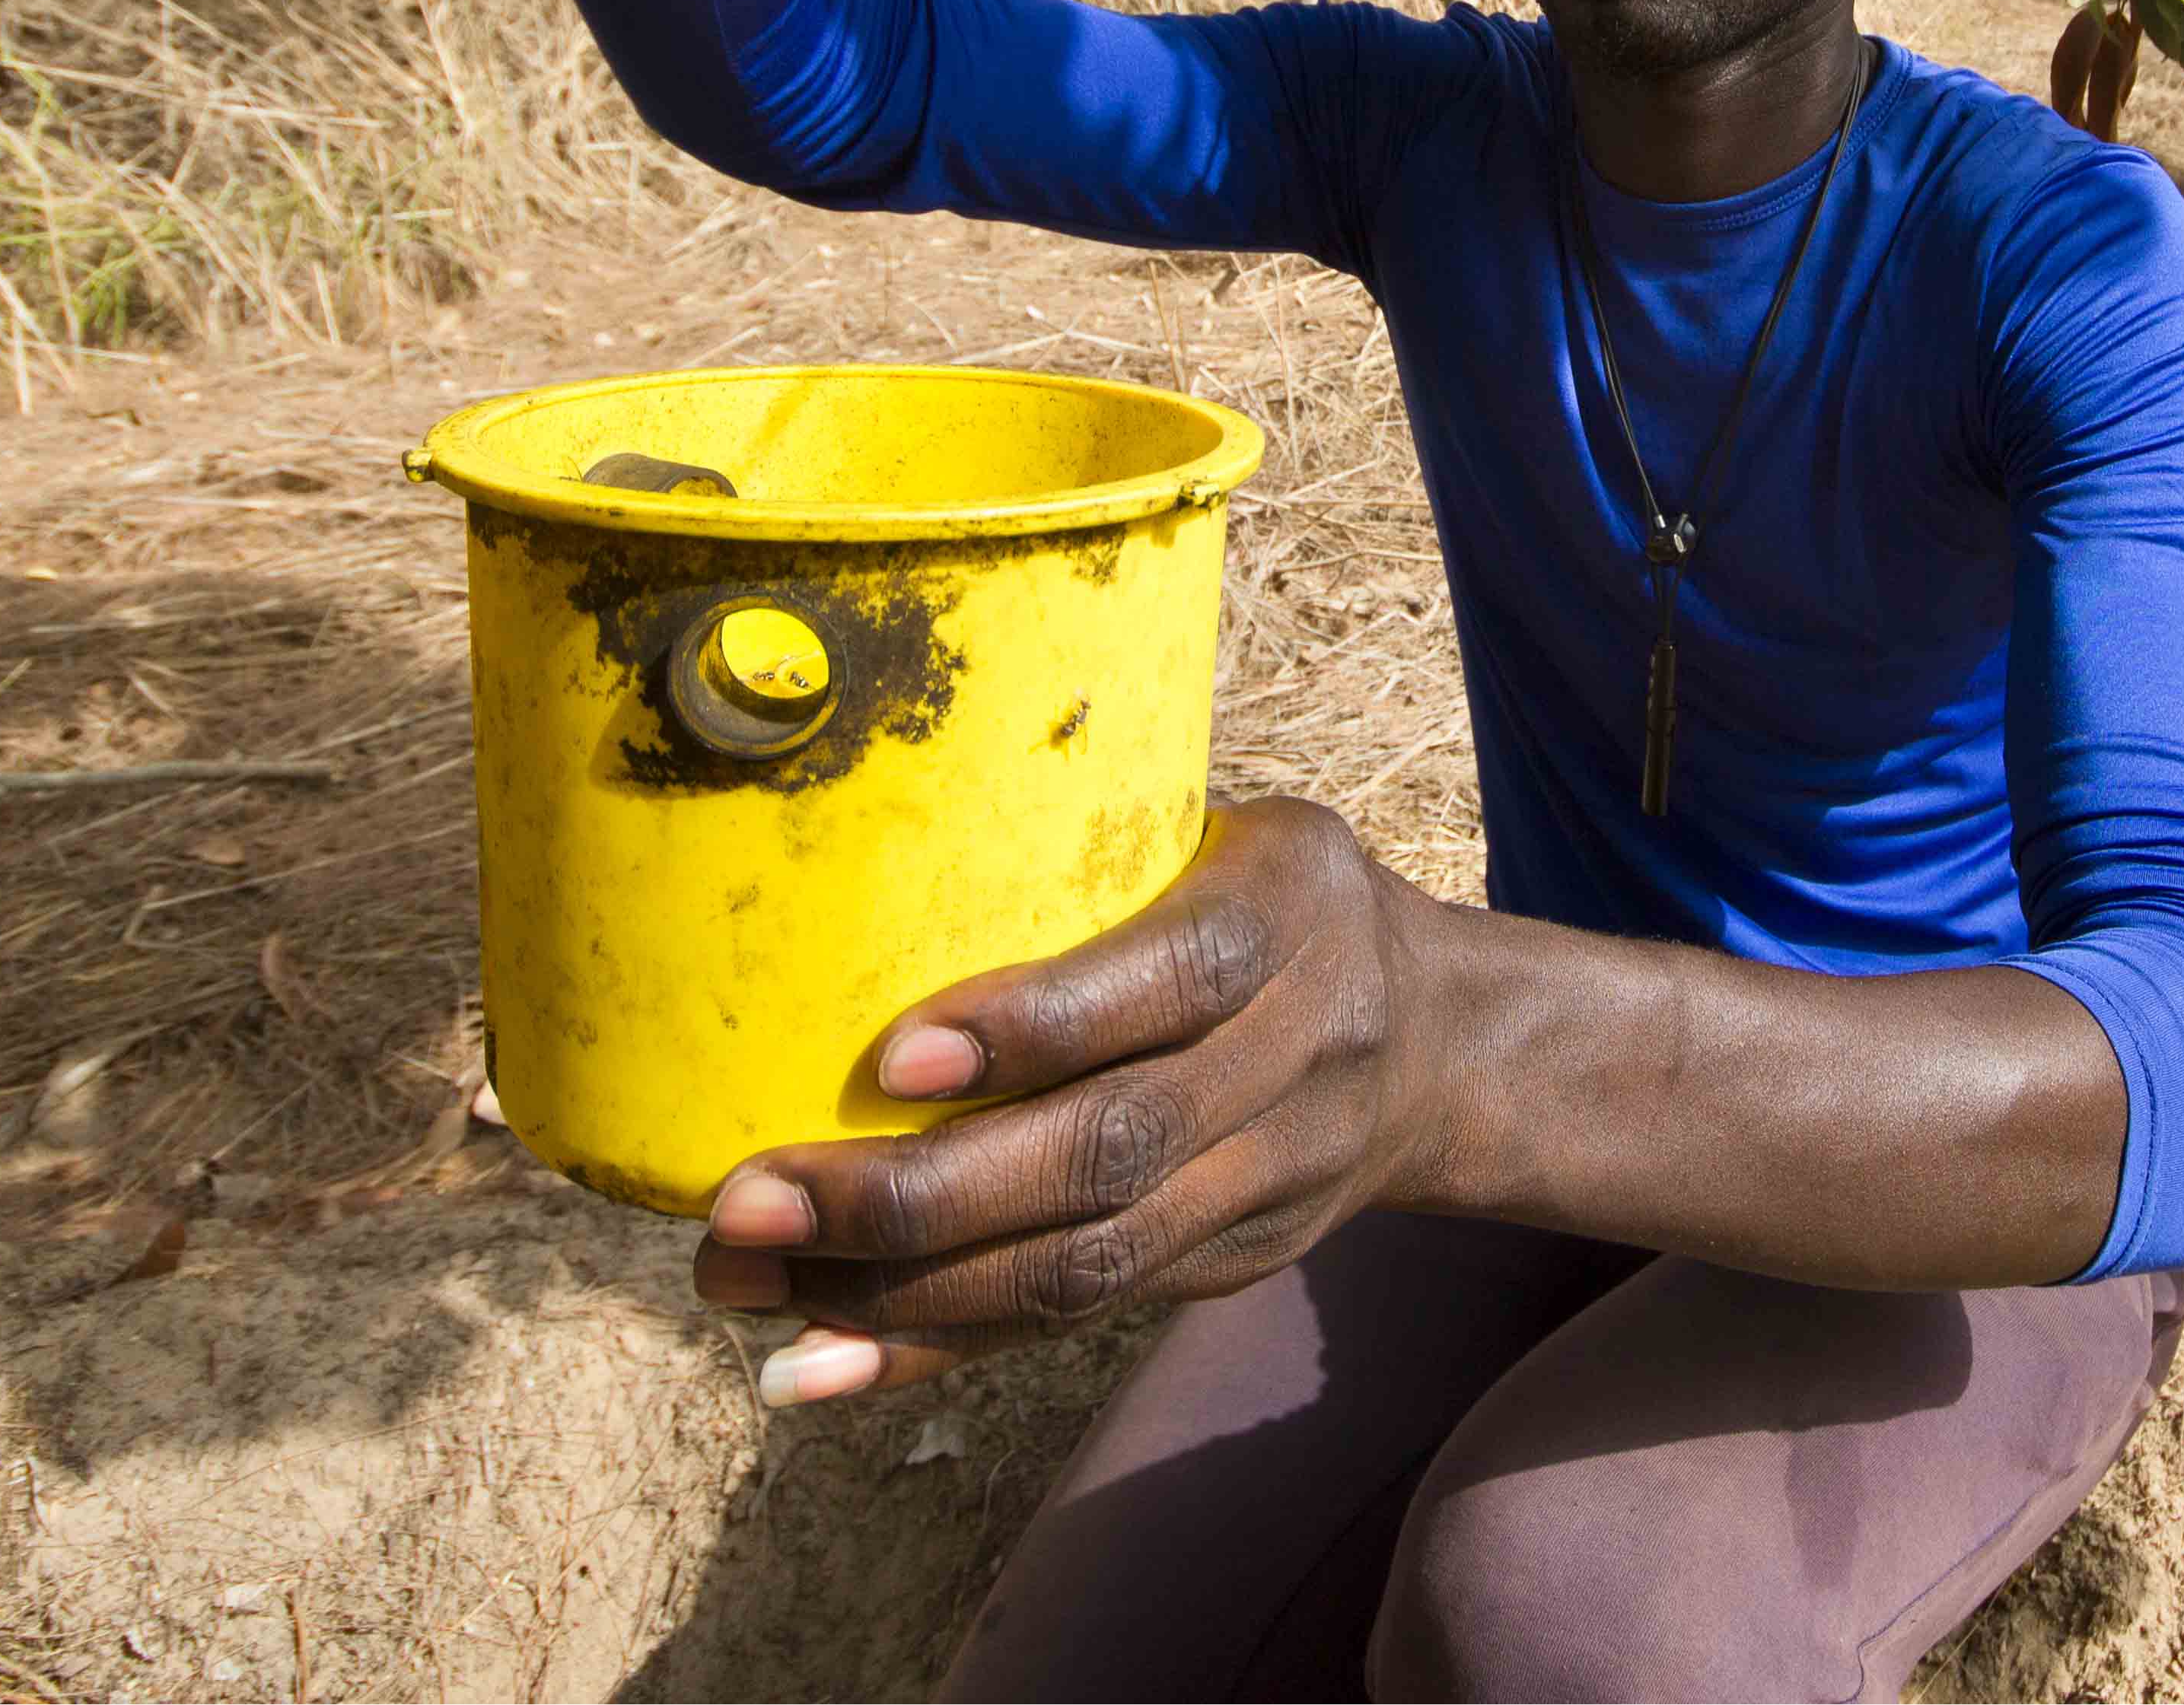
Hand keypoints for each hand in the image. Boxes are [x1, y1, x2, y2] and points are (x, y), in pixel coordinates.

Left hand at [687, 799, 1449, 1405]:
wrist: (1441, 1042)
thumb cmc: (1270, 900)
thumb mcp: (1226, 830)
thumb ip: (1092, 836)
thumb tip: (855, 816)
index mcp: (1287, 916)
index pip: (1169, 979)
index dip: (1036, 1025)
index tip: (895, 1052)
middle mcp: (1295, 1057)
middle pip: (1110, 1149)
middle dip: (917, 1194)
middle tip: (747, 1202)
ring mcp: (1266, 1182)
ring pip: (1083, 1264)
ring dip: (898, 1289)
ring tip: (742, 1280)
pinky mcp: (1225, 1266)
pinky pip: (1074, 1321)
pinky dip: (938, 1349)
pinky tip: (815, 1366)